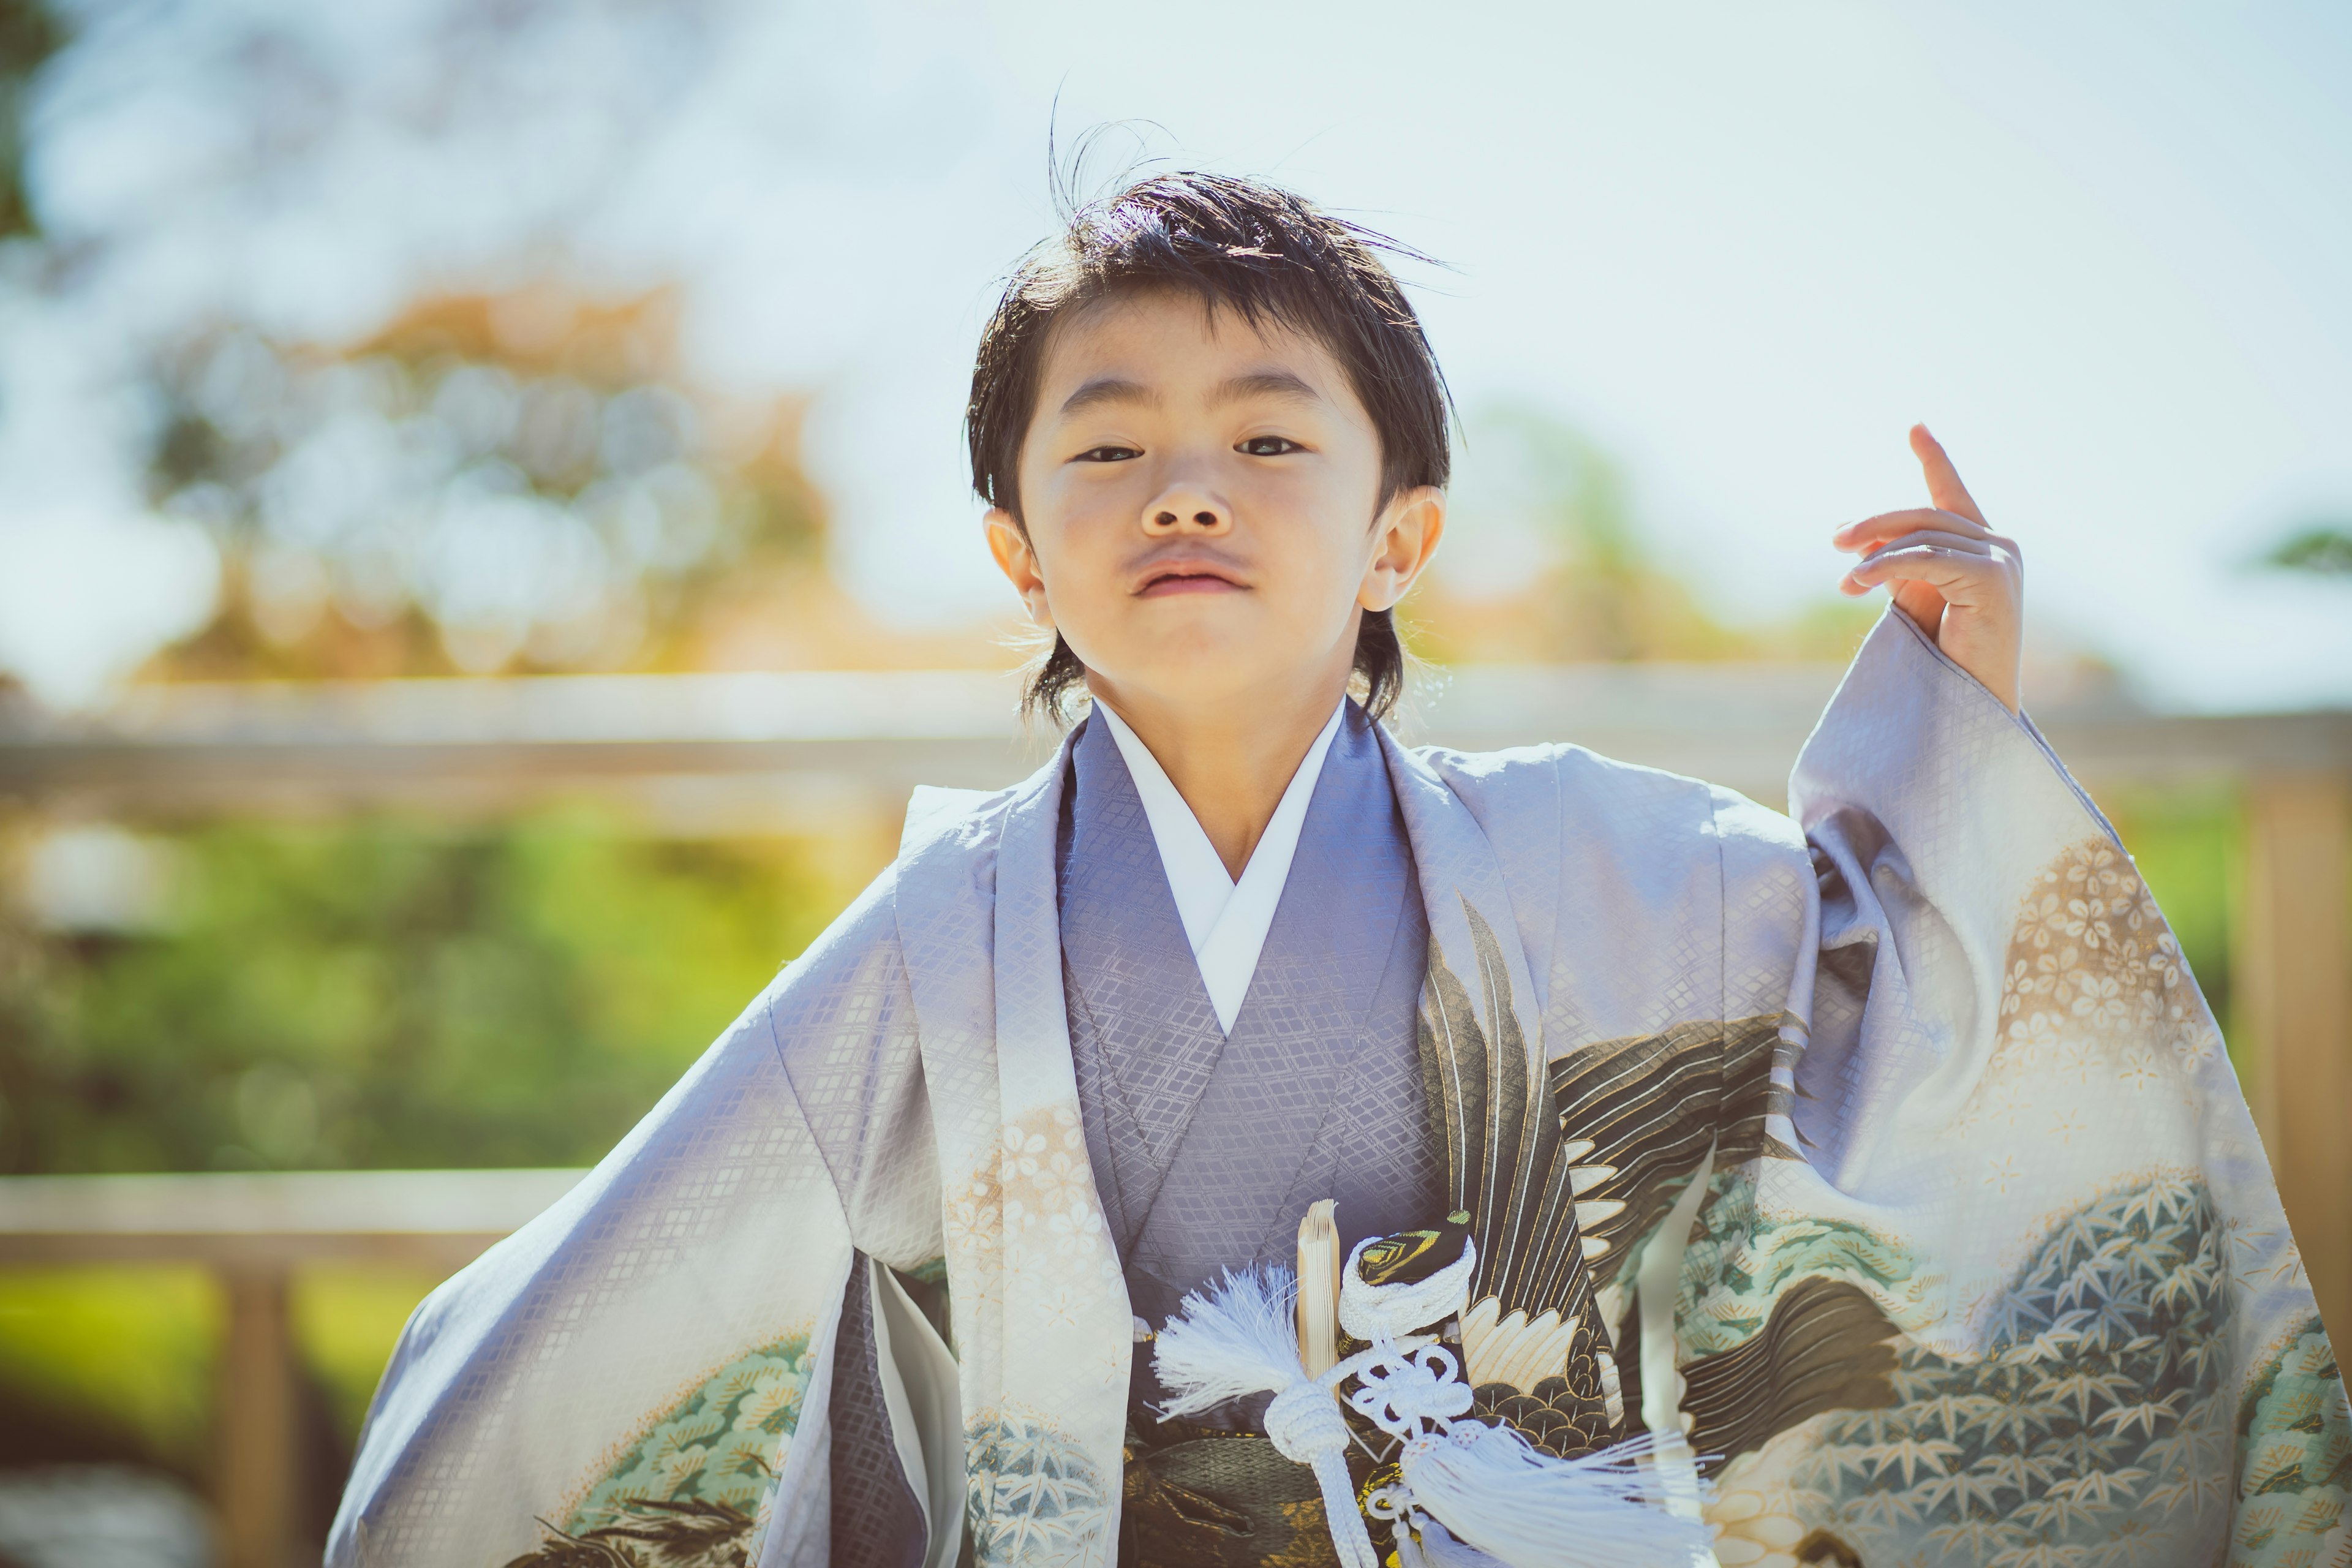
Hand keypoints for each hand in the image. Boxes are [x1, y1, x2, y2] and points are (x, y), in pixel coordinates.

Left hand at [1835, 424, 2023, 711]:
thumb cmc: (1943, 658)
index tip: (1915, 426)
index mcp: (1981, 547)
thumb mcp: (1914, 598)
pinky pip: (1927, 559)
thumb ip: (1895, 562)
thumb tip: (1851, 535)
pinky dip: (1888, 566)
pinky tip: (1859, 581)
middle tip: (1835, 540)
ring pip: (1923, 536)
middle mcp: (1999, 546)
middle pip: (1926, 515)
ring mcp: (2001, 560)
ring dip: (1875, 556)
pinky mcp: (1992, 578)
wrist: (1970, 704)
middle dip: (1876, 524)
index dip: (1934, 460)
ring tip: (1845, 581)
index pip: (1951, 495)